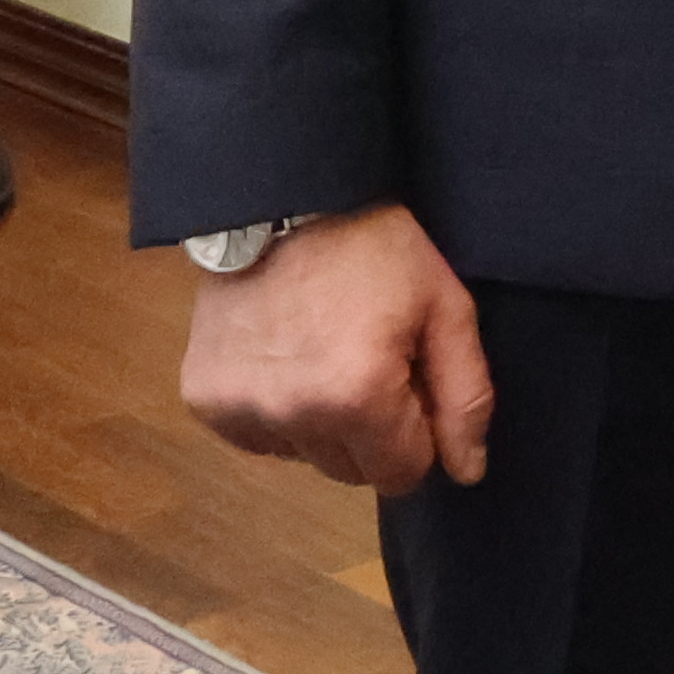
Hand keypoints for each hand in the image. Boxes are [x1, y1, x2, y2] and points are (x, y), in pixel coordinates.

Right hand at [180, 205, 494, 494]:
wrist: (282, 200)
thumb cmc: (375, 249)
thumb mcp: (445, 307)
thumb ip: (466, 395)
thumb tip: (467, 472)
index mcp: (357, 396)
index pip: (402, 474)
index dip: (417, 432)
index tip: (410, 382)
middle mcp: (293, 414)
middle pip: (351, 472)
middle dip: (371, 430)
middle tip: (370, 359)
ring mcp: (241, 410)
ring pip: (305, 456)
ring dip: (322, 421)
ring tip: (326, 350)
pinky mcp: (205, 399)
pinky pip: (259, 437)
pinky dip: (279, 408)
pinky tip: (287, 354)